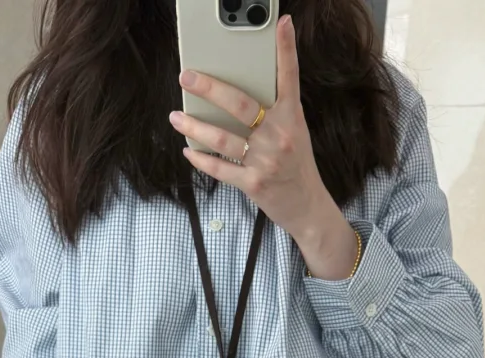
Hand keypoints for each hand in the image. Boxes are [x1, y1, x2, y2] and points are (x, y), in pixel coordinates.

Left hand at [170, 15, 359, 280]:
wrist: (307, 207)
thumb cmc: (296, 166)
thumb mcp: (294, 132)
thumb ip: (275, 110)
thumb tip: (243, 90)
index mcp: (292, 117)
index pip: (289, 77)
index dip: (286, 50)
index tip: (282, 23)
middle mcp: (279, 135)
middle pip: (240, 105)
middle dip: (210, 88)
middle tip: (187, 77)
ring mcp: (265, 160)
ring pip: (223, 138)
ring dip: (194, 127)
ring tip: (176, 117)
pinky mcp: (253, 183)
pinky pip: (220, 168)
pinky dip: (201, 159)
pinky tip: (188, 151)